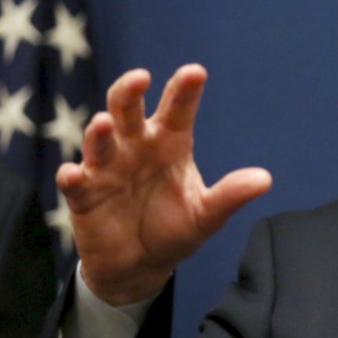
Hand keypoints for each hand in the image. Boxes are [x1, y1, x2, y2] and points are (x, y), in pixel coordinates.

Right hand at [56, 64, 271, 304]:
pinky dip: (72, 176)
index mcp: (170, 143)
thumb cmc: (174, 229)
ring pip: (99, 140)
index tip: (195, 72)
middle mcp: (136, 146)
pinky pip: (74, 182)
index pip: (178, 109)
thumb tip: (265, 180)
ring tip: (104, 122)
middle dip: (130, 91)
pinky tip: (74, 174)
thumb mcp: (206, 215)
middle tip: (140, 77)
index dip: (184, 89)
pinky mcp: (84, 195)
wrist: (140, 265)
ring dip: (99, 131)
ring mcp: (107, 168)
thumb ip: (230, 195)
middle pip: (128, 109)